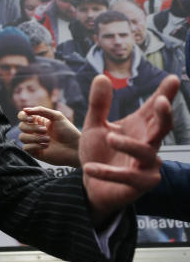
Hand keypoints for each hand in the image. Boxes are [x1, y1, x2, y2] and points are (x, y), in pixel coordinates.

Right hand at [17, 106, 80, 167]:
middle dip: (32, 128)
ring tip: (48, 140)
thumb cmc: (68, 131)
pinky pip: (25, 147)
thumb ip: (41, 110)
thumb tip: (25, 109)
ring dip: (35, 138)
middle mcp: (34, 131)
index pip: (22, 116)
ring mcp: (33, 141)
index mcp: (38, 121)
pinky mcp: (34, 151)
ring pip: (22, 137)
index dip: (23, 116)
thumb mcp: (56, 116)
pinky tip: (45, 147)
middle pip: (21, 126)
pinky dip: (35, 146)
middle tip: (45, 131)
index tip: (31, 119)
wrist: (74, 148)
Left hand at [79, 74, 179, 226]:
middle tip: (162, 102)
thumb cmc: (99, 153)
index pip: (153, 108)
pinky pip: (127, 177)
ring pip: (146, 151)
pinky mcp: (141, 183)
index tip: (172, 78)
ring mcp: (148, 164)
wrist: (92, 185)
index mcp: (140, 127)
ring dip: (128, 144)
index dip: (164, 94)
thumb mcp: (94, 127)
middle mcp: (149, 143)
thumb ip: (98, 105)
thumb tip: (101, 76)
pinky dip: (108, 172)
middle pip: (162, 127)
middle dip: (164, 115)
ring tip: (109, 138)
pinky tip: (90, 168)